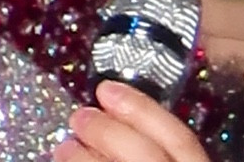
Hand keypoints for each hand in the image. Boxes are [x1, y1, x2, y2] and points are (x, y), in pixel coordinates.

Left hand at [53, 80, 210, 161]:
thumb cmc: (165, 156)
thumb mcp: (179, 153)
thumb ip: (167, 139)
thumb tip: (128, 109)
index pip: (179, 136)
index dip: (142, 108)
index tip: (108, 88)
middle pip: (145, 153)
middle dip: (109, 131)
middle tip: (79, 114)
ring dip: (84, 158)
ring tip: (64, 144)